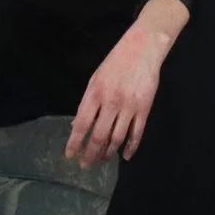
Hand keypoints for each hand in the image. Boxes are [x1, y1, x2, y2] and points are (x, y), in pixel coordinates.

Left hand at [68, 0, 187, 165]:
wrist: (142, 49)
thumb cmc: (115, 62)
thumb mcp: (95, 79)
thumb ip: (87, 103)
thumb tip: (76, 125)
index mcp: (94, 93)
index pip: (81, 124)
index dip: (75, 142)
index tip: (70, 155)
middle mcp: (110, 103)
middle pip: (99, 136)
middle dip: (91, 154)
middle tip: (86, 165)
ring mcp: (129, 107)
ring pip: (117, 138)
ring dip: (108, 153)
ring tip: (103, 161)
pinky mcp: (144, 109)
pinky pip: (137, 133)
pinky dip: (131, 147)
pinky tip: (125, 156)